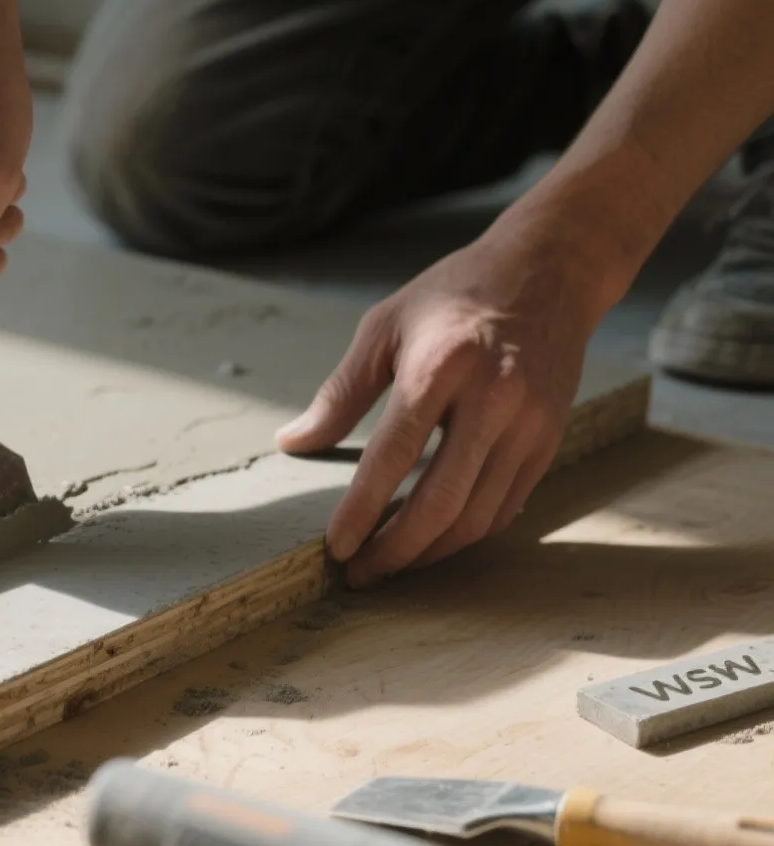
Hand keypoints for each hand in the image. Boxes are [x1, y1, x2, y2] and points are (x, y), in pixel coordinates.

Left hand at [275, 225, 610, 587]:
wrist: (551, 271)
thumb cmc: (456, 294)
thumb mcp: (385, 327)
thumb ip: (340, 392)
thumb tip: (294, 442)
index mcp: (442, 367)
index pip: (394, 455)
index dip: (363, 509)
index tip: (336, 546)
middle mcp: (493, 400)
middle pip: (442, 501)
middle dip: (396, 550)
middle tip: (359, 574)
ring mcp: (528, 424)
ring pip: (477, 516)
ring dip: (430, 552)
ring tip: (391, 564)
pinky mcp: (549, 440)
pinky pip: (505, 506)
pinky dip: (466, 534)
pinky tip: (434, 540)